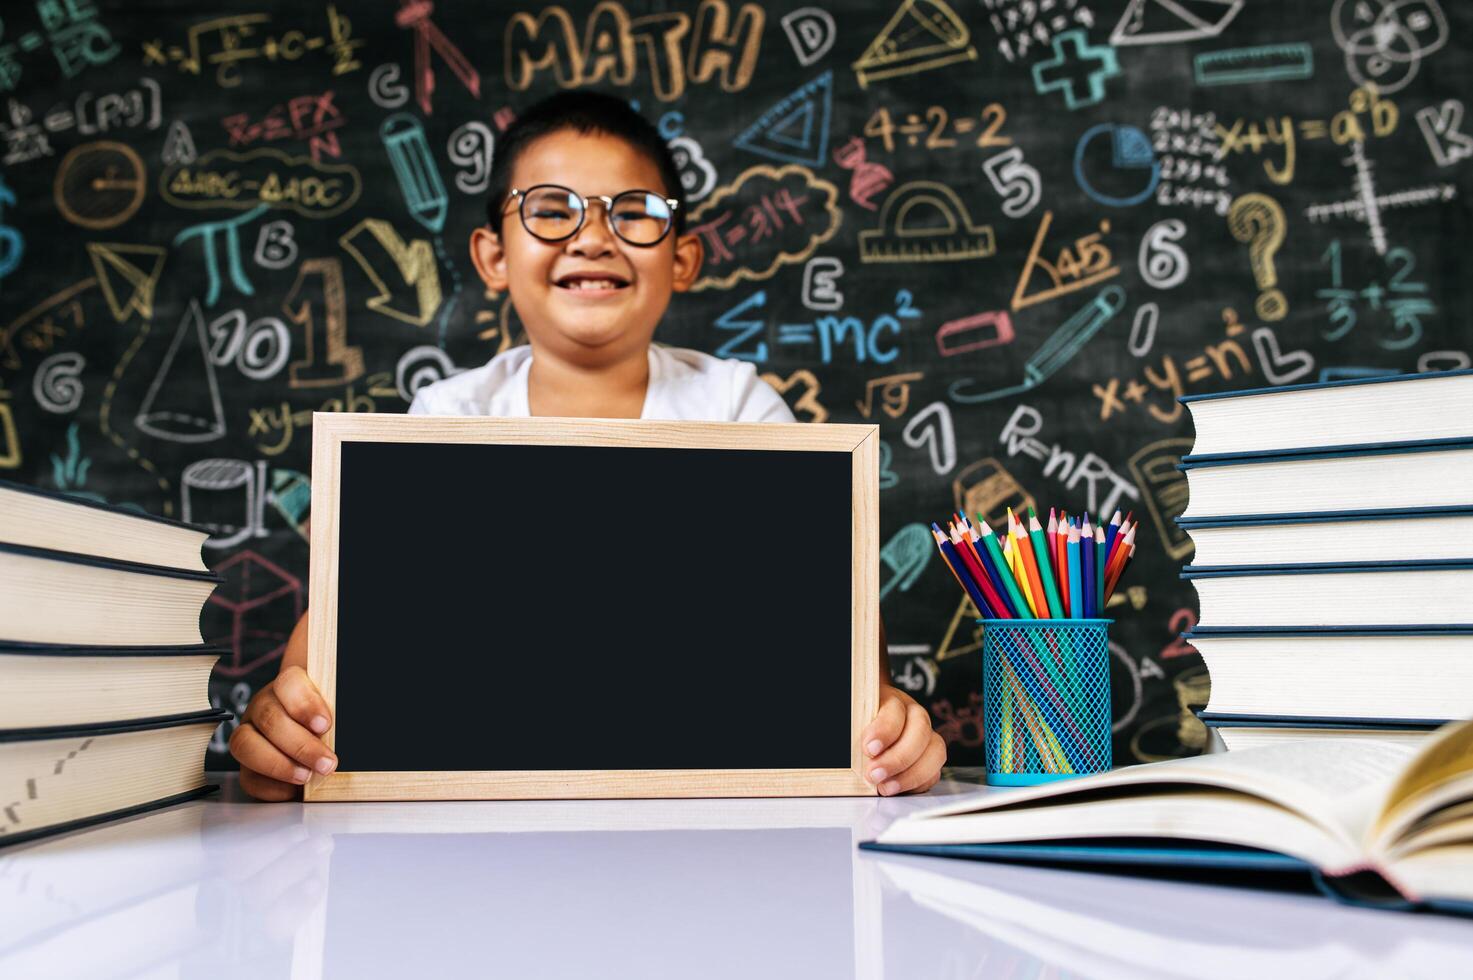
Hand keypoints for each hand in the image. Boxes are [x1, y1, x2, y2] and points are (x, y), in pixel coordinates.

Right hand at [230, 664, 337, 800]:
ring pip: (245, 744)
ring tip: (306, 776)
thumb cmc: (330, 721)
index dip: (305, 704)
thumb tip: (341, 732)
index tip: (325, 725)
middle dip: (300, 744)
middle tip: (326, 762)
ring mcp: (251, 732)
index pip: (289, 682)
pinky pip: (247, 776)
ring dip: (278, 764)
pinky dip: (269, 786)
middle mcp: (265, 705)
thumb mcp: (339, 711)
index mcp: (289, 685)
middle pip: (269, 717)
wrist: (318, 738)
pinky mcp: (248, 763)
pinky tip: (291, 790)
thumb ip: (341, 716)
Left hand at [861, 685, 945, 795]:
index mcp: (892, 700)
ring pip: (935, 752)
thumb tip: (859, 749)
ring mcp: (926, 737)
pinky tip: (898, 789)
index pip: (895, 710)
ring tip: (886, 788)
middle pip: (920, 731)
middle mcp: (914, 715)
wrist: (870, 727)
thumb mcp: (854, 722)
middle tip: (874, 774)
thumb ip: (854, 732)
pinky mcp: (930, 759)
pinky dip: (917, 784)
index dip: (884, 731)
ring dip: (911, 775)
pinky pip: (934, 772)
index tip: (869, 749)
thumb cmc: (859, 725)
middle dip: (898, 758)